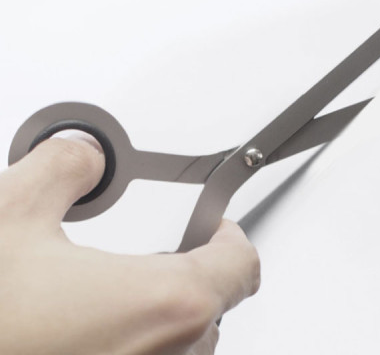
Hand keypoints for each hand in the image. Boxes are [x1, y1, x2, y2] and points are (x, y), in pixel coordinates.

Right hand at [0, 134, 259, 354]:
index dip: (229, 237)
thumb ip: (62, 168)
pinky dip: (123, 352)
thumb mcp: (9, 215)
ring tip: (93, 308)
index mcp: (162, 306)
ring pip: (176, 354)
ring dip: (149, 326)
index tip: (215, 225)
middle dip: (180, 281)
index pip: (241, 268)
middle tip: (140, 265)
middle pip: (208, 313)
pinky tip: (69, 340)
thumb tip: (80, 159)